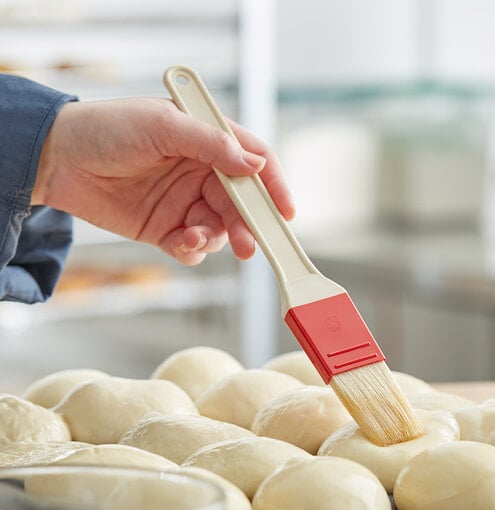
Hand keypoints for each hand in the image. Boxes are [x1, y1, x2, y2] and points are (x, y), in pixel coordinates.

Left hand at [32, 98, 293, 264]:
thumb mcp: (163, 125)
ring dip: (215, 238)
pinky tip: (180, 241)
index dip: (274, 186)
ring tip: (192, 235)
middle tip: (251, 245)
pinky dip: (193, 250)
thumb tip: (255, 165)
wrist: (59, 160)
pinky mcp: (167, 229)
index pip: (253, 162)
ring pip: (220, 229)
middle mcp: (202, 173)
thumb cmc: (108, 129)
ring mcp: (186, 203)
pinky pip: (193, 247)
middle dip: (248, 225)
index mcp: (208, 142)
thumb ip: (212, 145)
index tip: (286, 211)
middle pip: (241, 203)